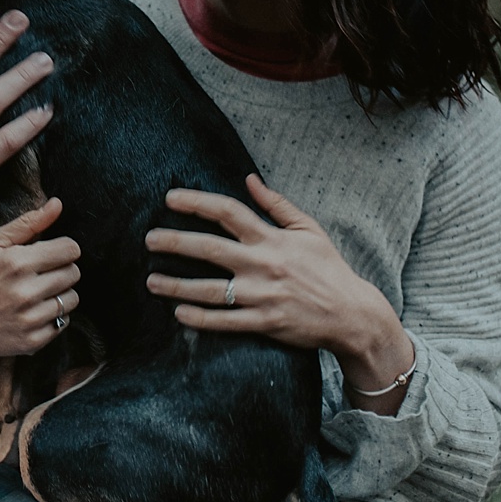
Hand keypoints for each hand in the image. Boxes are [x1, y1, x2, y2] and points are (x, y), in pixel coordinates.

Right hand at [0, 199, 81, 371]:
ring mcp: (30, 320)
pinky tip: (34, 310)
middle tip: (43, 271)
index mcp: (17, 263)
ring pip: (72, 299)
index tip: (52, 251)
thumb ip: (28, 223)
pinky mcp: (32, 341)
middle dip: (62, 268)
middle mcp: (26, 293)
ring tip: (39, 290)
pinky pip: (62, 323)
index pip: (70, 250)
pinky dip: (53, 315)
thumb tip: (58, 204)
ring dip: (60, 292)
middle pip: (73, 273)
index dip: (63, 248)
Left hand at [144, 175, 412, 405]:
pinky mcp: (265, 323)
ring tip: (151, 281)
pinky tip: (179, 313)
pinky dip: (200, 319)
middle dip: (175, 241)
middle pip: (209, 248)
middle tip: (148, 239)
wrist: (352, 314)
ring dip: (176, 285)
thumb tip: (249, 178)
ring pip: (209, 289)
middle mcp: (263, 264)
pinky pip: (225, 321)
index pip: (227, 212)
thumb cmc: (328, 268)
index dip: (196, 202)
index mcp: (272, 238)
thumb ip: (277, 204)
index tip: (170, 198)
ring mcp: (262, 295)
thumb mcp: (309, 229)